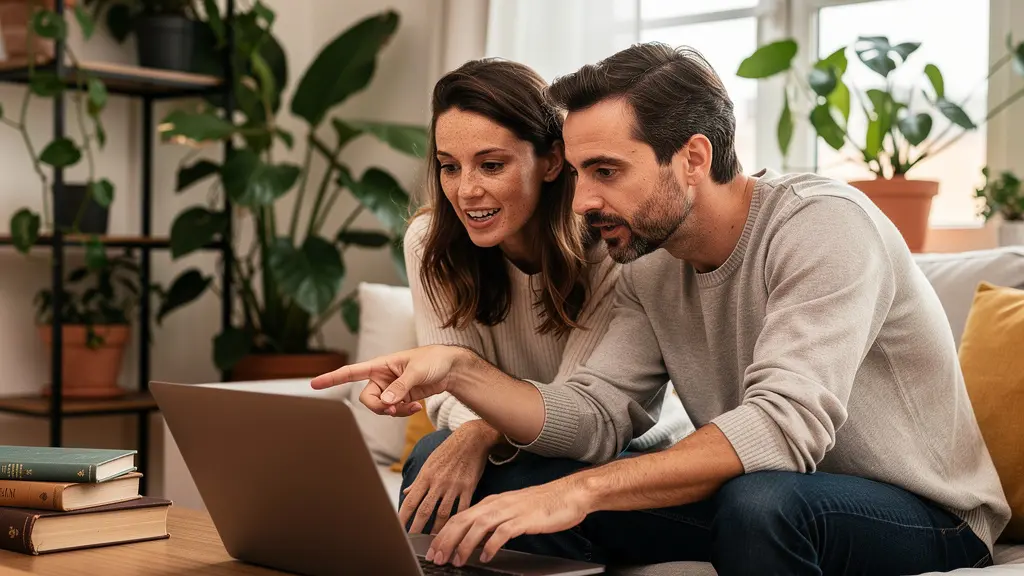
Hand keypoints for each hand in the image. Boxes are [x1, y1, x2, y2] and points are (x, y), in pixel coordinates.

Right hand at [310, 345, 469, 416]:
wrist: (451, 368)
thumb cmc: (434, 360)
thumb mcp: (417, 371)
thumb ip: (401, 386)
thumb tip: (386, 401)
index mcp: (380, 365)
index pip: (351, 372)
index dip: (332, 378)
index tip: (314, 384)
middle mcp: (381, 378)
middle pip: (366, 399)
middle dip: (378, 407)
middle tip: (392, 408)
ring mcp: (390, 389)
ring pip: (380, 408)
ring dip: (393, 412)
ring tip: (411, 407)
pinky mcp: (400, 398)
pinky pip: (393, 411)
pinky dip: (402, 413)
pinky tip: (416, 408)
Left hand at [401, 420, 500, 533]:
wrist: (472, 438)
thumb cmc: (449, 450)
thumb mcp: (430, 462)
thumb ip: (418, 480)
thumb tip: (406, 494)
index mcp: (426, 475)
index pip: (411, 501)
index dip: (403, 517)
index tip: (399, 529)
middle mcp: (438, 482)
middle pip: (425, 510)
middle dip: (417, 528)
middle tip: (412, 542)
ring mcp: (454, 485)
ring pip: (443, 513)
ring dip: (437, 529)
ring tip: (433, 541)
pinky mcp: (469, 487)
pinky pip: (462, 508)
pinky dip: (458, 520)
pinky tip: (456, 530)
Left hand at [425, 477, 592, 566]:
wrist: (569, 494)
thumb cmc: (543, 505)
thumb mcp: (512, 511)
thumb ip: (494, 523)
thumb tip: (477, 540)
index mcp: (492, 502)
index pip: (461, 516)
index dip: (444, 533)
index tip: (434, 549)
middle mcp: (497, 504)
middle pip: (464, 520)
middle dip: (447, 539)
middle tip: (437, 557)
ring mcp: (510, 510)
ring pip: (479, 525)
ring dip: (464, 544)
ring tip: (456, 560)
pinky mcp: (524, 519)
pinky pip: (503, 532)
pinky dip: (491, 545)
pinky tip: (485, 556)